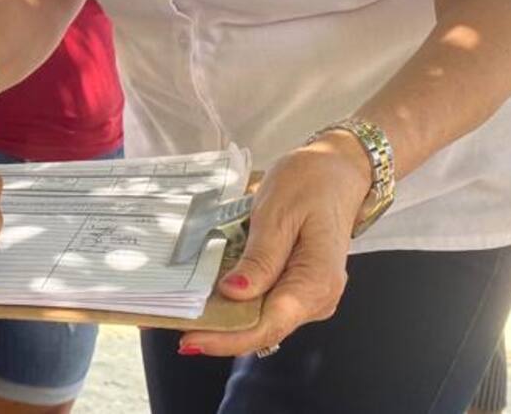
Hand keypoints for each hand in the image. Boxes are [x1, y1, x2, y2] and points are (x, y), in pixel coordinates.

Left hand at [179, 134, 370, 356]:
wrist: (335, 170)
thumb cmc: (309, 184)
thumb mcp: (278, 213)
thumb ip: (260, 258)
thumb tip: (234, 293)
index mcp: (317, 282)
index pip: (269, 325)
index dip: (227, 338)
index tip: (190, 339)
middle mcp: (318, 298)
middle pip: (264, 328)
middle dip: (220, 332)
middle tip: (174, 325)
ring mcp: (310, 295)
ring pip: (263, 319)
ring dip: (226, 320)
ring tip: (184, 315)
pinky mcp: (298, 287)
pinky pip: (267, 304)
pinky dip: (238, 305)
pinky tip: (210, 300)